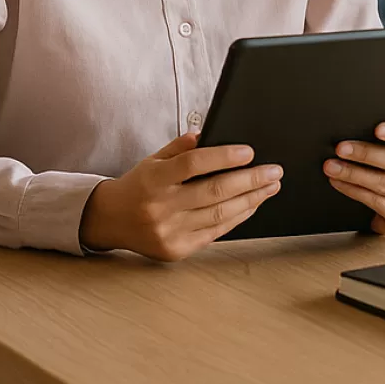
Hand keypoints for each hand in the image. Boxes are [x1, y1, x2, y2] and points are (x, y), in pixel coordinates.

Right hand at [78, 133, 281, 260]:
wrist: (110, 220)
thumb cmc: (139, 184)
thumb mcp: (154, 159)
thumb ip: (182, 147)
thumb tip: (210, 133)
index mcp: (154, 179)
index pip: (193, 164)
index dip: (224, 157)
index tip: (250, 152)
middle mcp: (161, 207)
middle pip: (214, 191)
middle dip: (251, 180)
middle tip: (274, 170)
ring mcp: (168, 232)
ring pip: (219, 214)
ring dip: (251, 199)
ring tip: (270, 186)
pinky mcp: (175, 250)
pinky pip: (214, 232)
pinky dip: (237, 217)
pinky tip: (252, 204)